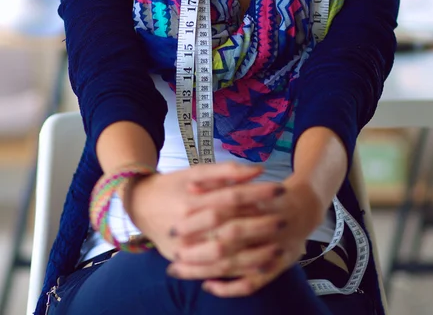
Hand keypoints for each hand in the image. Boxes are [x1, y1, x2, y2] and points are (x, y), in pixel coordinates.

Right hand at [124, 162, 281, 261]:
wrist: (139, 205)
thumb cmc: (173, 184)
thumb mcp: (196, 171)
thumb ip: (226, 170)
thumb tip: (258, 170)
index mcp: (191, 199)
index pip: (231, 197)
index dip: (257, 194)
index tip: (279, 190)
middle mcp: (186, 225)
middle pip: (229, 229)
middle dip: (259, 225)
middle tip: (284, 219)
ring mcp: (183, 247)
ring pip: (223, 255)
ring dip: (253, 252)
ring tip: (278, 246)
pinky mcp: (182, 261)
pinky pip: (213, 271)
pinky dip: (238, 270)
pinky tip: (259, 265)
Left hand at [168, 174, 325, 296]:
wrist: (307, 206)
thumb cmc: (270, 193)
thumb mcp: (249, 181)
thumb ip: (222, 181)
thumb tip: (191, 188)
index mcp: (263, 200)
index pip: (226, 211)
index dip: (199, 219)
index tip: (174, 227)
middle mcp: (271, 225)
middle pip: (229, 238)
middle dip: (198, 246)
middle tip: (172, 250)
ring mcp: (276, 248)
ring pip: (236, 262)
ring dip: (205, 268)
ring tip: (178, 270)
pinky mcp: (279, 267)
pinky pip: (252, 284)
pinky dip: (230, 288)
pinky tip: (208, 286)